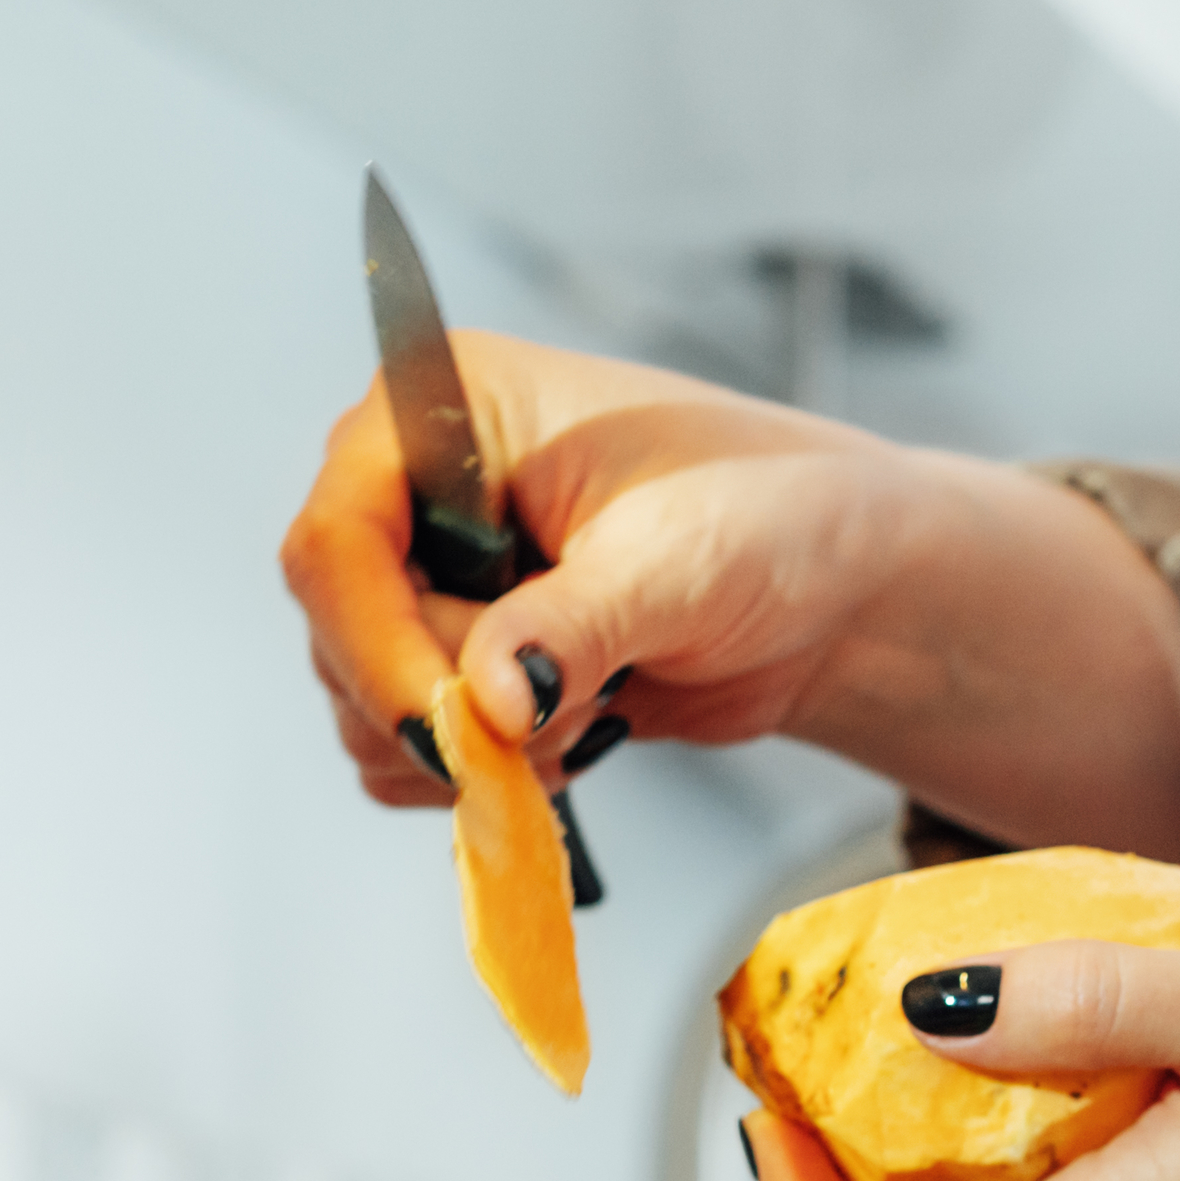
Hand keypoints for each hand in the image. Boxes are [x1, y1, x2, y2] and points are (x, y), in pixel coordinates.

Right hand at [277, 332, 1179, 860]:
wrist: (843, 588)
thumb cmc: (777, 517)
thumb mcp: (674, 563)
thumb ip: (569, 630)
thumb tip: (481, 703)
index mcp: (443, 408)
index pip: (336, 537)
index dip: (371, 643)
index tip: (447, 721)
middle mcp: (418, 490)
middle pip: (342, 635)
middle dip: (448, 703)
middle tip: (577, 709)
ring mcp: (438, 583)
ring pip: (371, 707)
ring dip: (480, 745)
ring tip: (604, 705)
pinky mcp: (470, 663)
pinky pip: (422, 751)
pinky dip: (496, 772)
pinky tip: (592, 730)